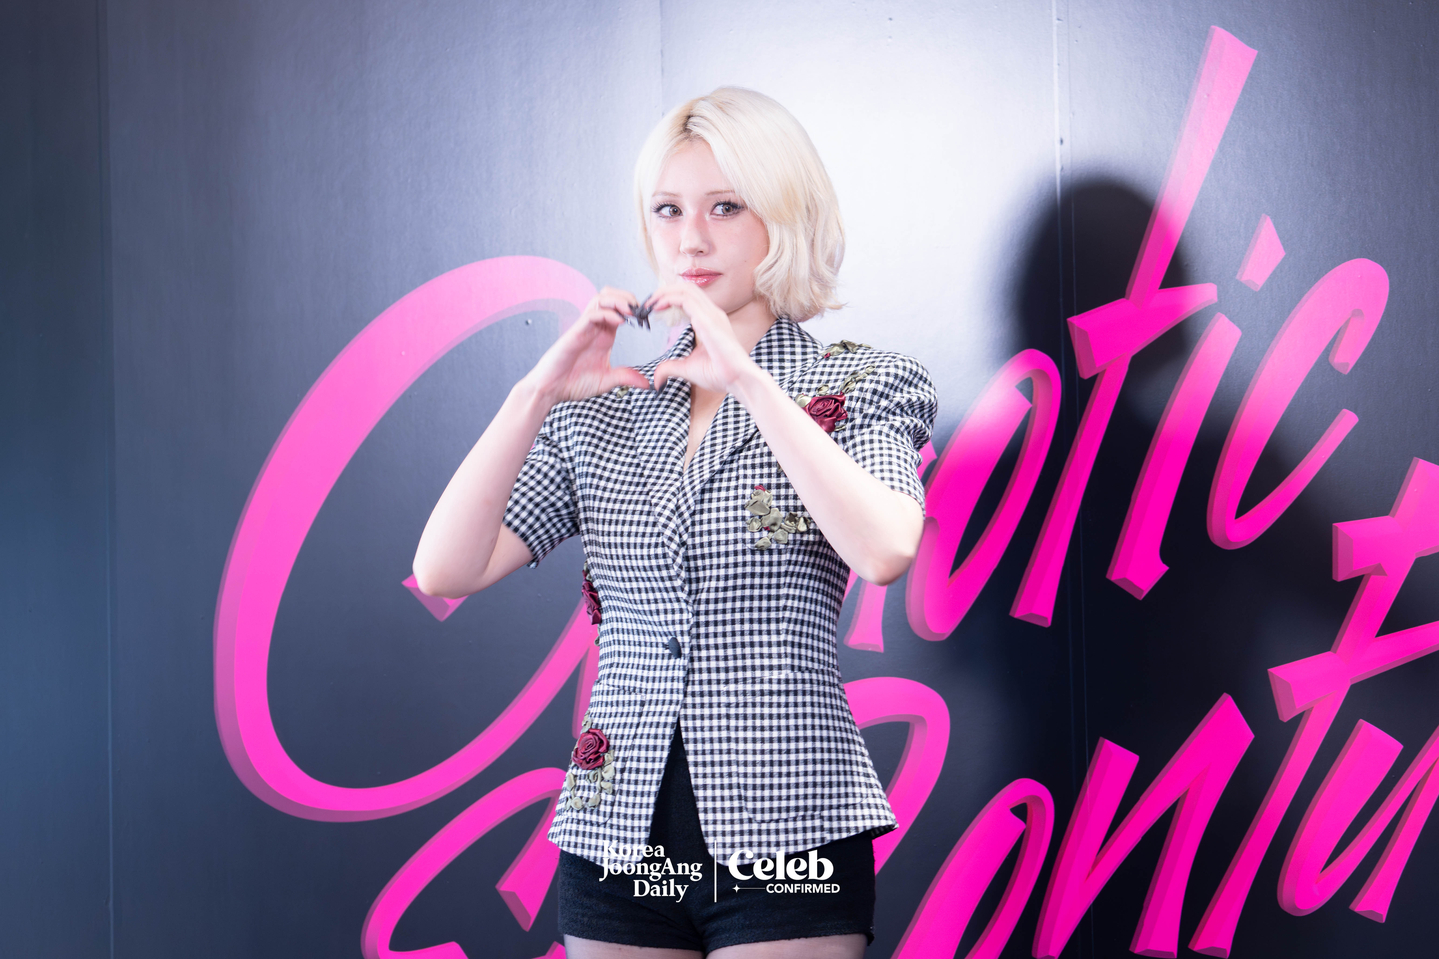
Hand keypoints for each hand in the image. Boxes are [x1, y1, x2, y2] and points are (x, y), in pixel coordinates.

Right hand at [523, 287, 652, 403]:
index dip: (635, 309)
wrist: (551, 390)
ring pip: (600, 299)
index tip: (648, 318)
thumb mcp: (607, 380)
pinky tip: (619, 322)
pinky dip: (607, 314)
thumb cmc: (574, 383)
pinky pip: (591, 314)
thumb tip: (647, 383)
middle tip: (641, 310)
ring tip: (632, 311)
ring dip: (618, 300)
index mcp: (604, 334)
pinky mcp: (575, 333)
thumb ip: (626, 377)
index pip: (619, 309)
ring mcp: (584, 328)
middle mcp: (595, 327)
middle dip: (627, 297)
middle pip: (609, 296)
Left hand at [650, 282, 760, 392]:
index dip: (669, 298)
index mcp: (710, 320)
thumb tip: (657, 379)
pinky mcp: (708, 319)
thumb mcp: (687, 369)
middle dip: (665, 291)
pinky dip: (668, 298)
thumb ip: (670, 368)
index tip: (653, 309)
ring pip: (686, 289)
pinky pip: (685, 299)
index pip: (689, 298)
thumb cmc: (720, 375)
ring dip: (664, 292)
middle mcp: (712, 313)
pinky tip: (657, 306)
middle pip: (687, 288)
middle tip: (648, 302)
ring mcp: (712, 314)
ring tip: (650, 302)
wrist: (738, 380)